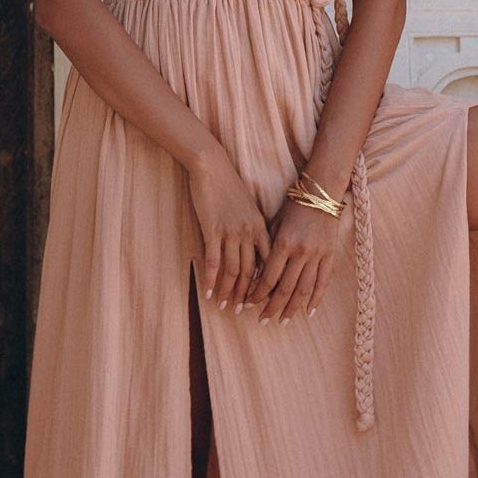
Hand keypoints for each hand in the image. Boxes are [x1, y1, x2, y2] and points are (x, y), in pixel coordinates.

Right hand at [186, 149, 271, 314]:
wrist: (212, 166)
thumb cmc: (229, 186)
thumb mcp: (248, 208)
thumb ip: (254, 229)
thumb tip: (255, 251)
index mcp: (261, 228)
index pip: (269, 264)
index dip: (266, 285)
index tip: (262, 300)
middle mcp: (249, 232)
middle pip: (252, 272)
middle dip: (248, 295)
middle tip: (243, 311)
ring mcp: (231, 232)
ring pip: (234, 270)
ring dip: (229, 292)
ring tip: (225, 306)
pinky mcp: (212, 229)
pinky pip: (214, 261)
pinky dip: (211, 280)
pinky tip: (208, 293)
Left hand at [242, 197, 340, 323]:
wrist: (321, 192)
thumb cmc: (293, 205)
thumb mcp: (274, 222)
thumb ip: (266, 248)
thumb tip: (256, 274)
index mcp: (283, 243)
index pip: (268, 278)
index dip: (257, 294)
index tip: (248, 304)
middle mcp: (301, 252)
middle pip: (284, 289)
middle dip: (272, 307)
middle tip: (262, 320)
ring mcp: (317, 255)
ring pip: (304, 290)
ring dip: (292, 309)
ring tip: (283, 321)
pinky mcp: (330, 255)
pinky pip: (323, 282)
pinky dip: (316, 298)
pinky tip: (308, 311)